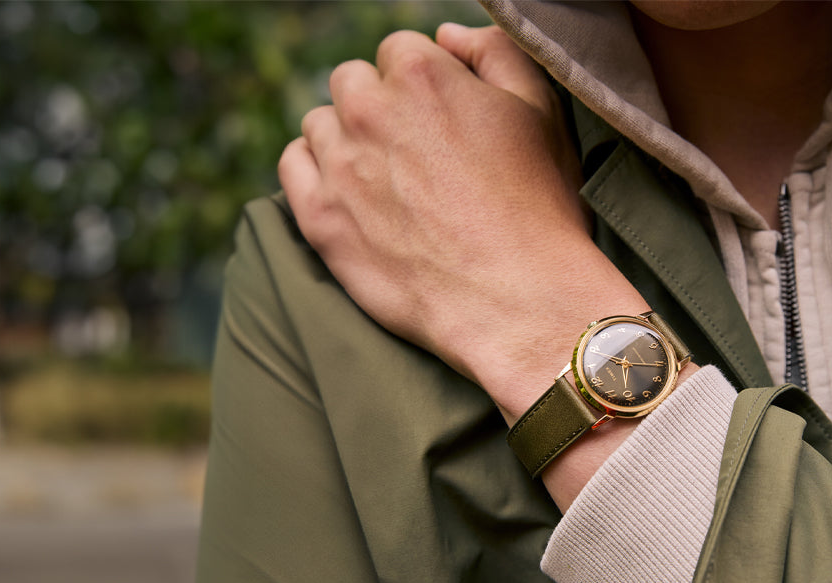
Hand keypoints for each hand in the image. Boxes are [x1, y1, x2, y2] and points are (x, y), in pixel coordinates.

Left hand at [279, 25, 648, 422]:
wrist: (513, 298)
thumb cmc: (537, 207)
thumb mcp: (540, 111)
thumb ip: (494, 52)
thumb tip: (447, 35)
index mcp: (421, 74)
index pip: (398, 51)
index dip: (420, 85)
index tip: (437, 121)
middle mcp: (369, 110)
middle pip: (351, 82)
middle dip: (376, 106)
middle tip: (410, 151)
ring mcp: (338, 163)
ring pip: (320, 123)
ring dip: (343, 139)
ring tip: (381, 178)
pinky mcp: (318, 215)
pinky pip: (291, 165)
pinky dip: (310, 169)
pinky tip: (342, 190)